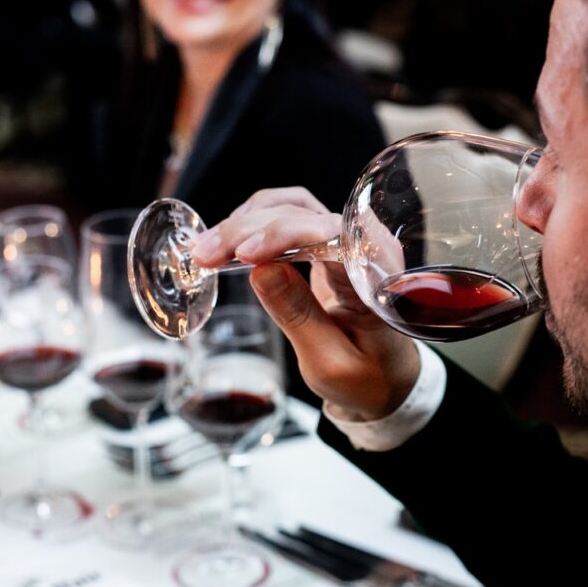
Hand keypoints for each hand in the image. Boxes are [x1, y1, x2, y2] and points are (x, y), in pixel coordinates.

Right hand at [192, 187, 418, 421]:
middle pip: (304, 214)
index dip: (284, 235)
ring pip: (291, 207)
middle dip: (249, 230)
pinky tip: (226, 241)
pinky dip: (252, 222)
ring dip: (246, 221)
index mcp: (375, 275)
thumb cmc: (365, 377)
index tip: (244, 256)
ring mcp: (345, 239)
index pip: (331, 233)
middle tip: (204, 254)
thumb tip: (260, 271)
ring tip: (206, 247)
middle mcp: (364, 246)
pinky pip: (287, 215)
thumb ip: (299, 315)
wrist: (383, 379)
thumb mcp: (330, 362)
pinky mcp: (324, 242)